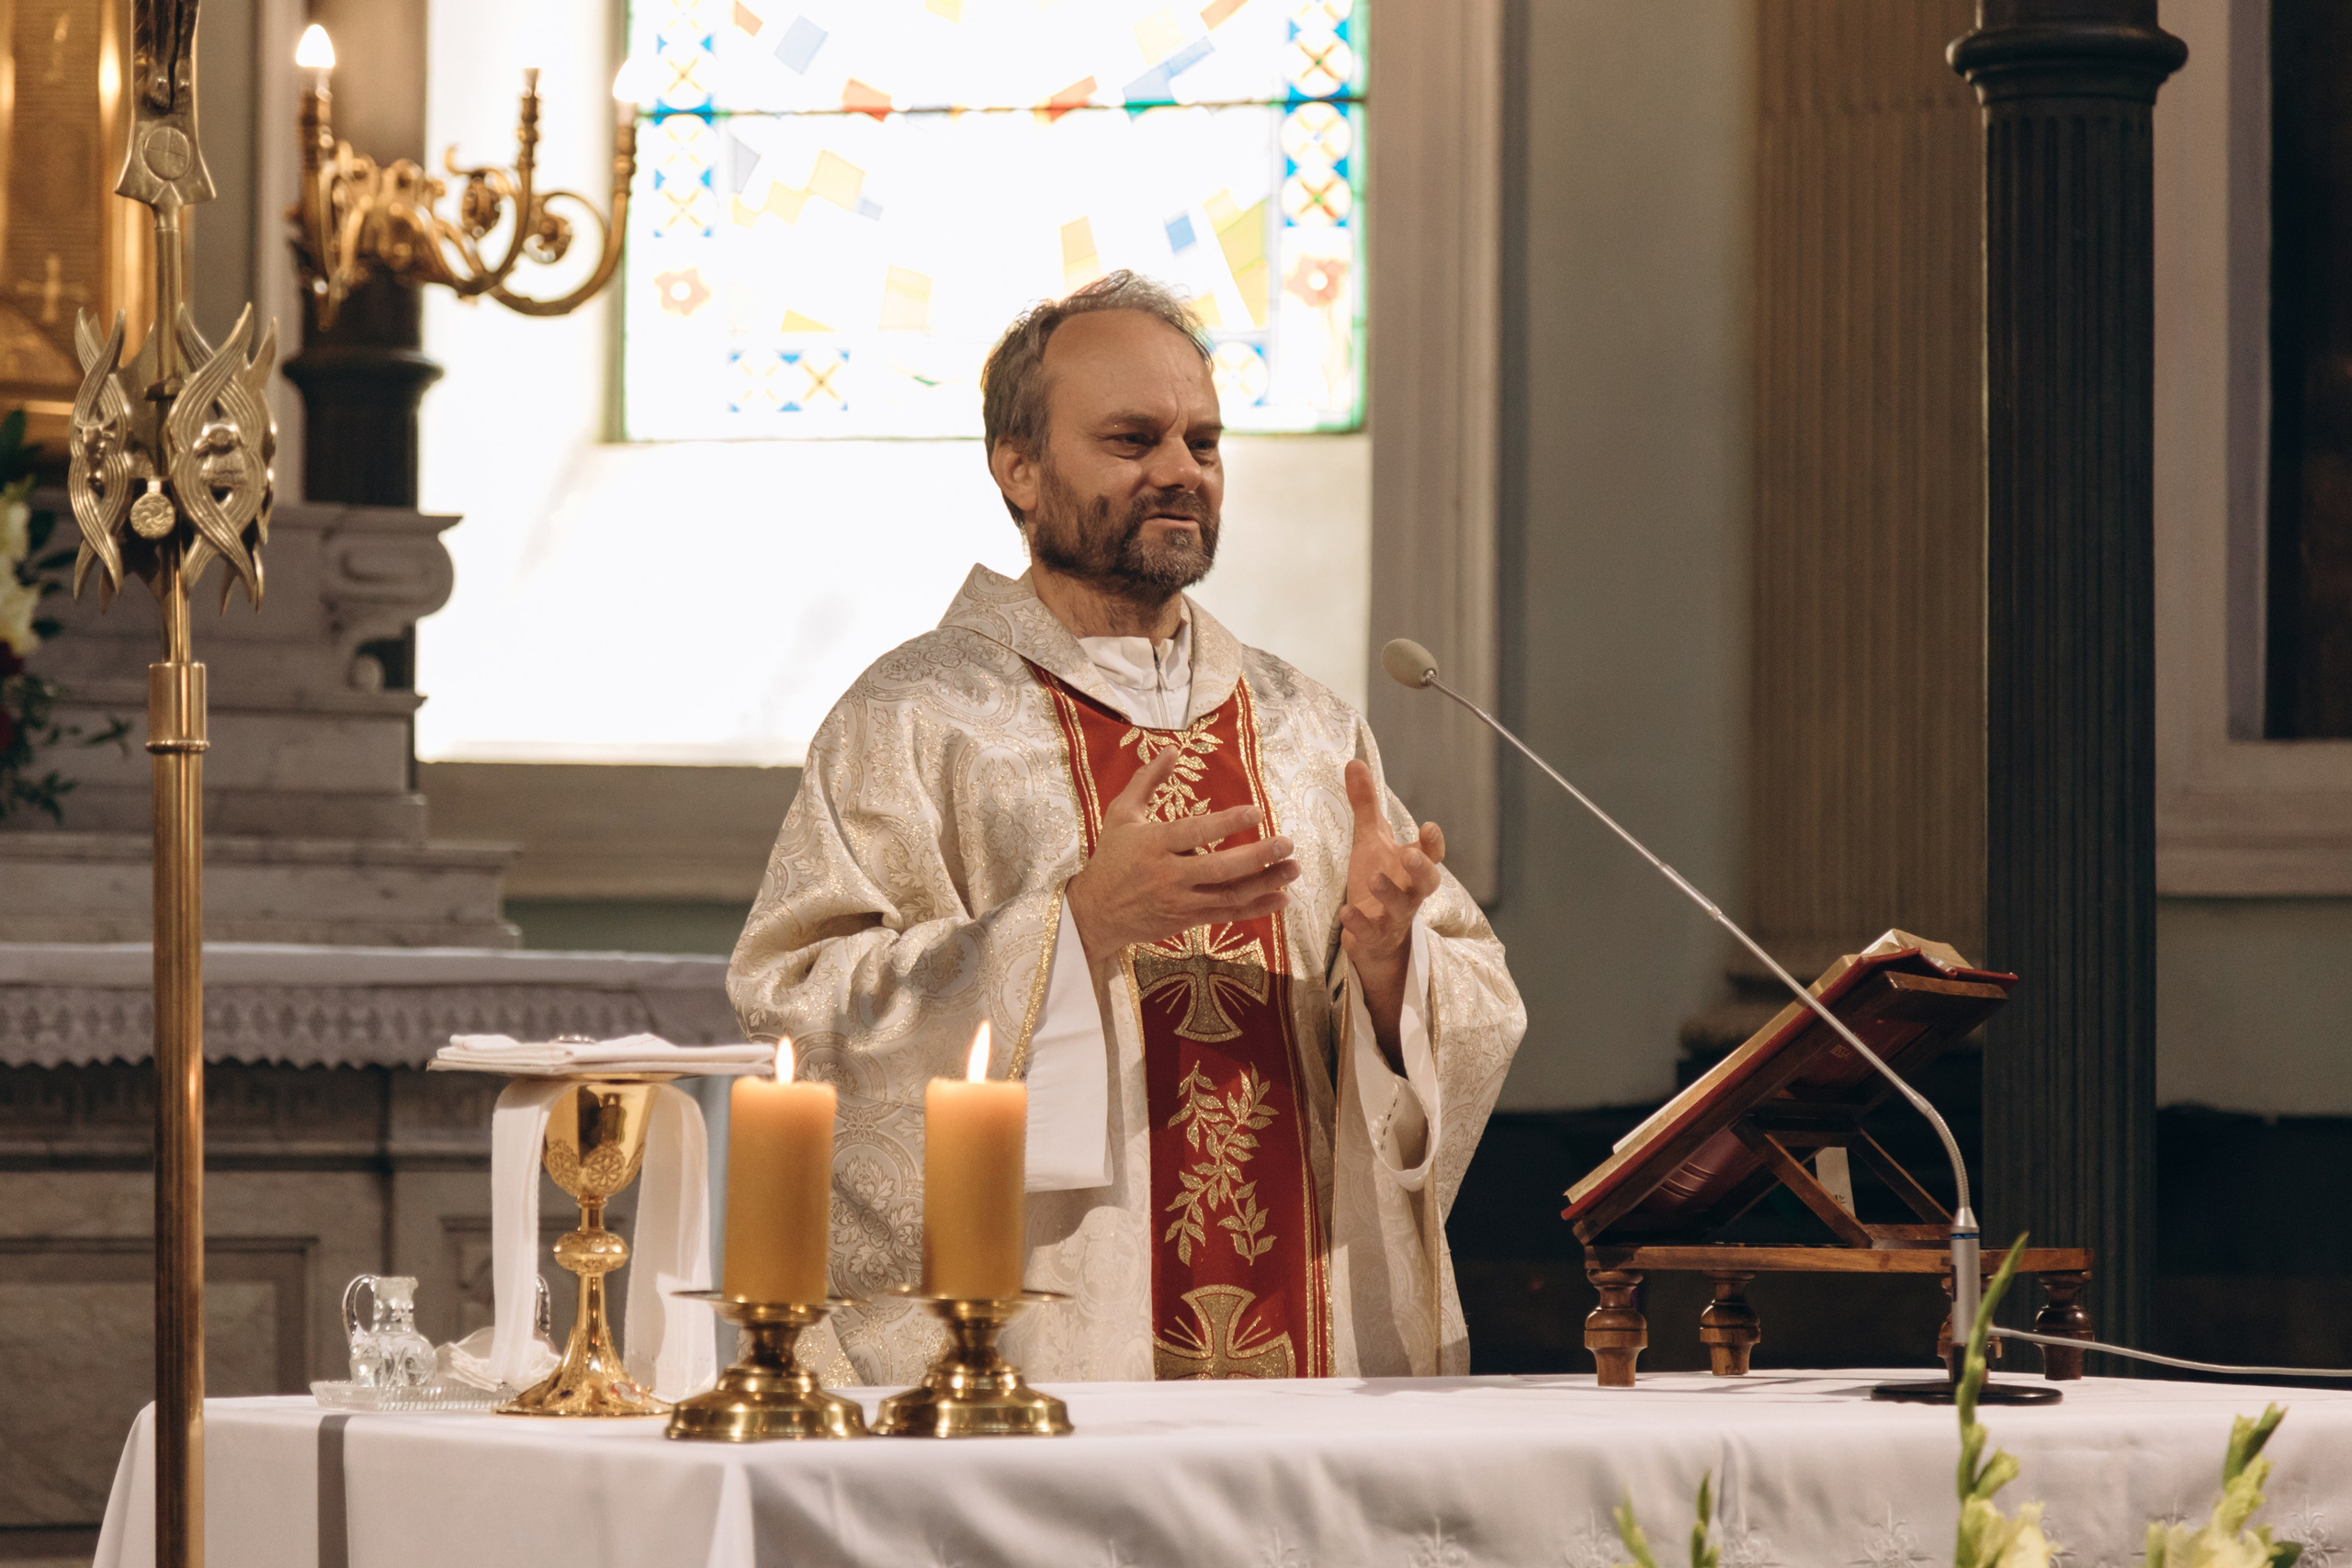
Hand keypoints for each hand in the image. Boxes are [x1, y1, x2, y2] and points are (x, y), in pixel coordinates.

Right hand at [1065, 746, 1301, 964]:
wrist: (1096, 912)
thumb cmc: (1111, 857)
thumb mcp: (1122, 813)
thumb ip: (1147, 780)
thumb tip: (1172, 749)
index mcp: (1153, 843)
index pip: (1195, 832)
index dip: (1227, 823)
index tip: (1257, 812)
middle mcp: (1168, 874)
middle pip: (1220, 868)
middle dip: (1257, 857)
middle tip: (1287, 844)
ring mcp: (1180, 901)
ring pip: (1229, 895)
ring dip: (1265, 883)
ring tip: (1293, 869)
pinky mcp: (1187, 920)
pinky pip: (1226, 914)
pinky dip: (1255, 908)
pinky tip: (1280, 898)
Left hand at [1337, 759, 1443, 1063]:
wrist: (1376, 935)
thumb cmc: (1379, 880)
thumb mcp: (1371, 840)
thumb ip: (1366, 804)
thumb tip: (1355, 760)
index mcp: (1412, 866)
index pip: (1431, 854)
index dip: (1432, 844)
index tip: (1429, 827)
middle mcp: (1410, 891)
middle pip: (1427, 882)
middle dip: (1421, 868)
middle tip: (1410, 854)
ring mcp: (1394, 916)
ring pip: (1401, 907)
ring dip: (1390, 893)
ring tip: (1374, 880)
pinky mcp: (1375, 936)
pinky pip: (1372, 932)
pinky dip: (1360, 925)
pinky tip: (1346, 914)